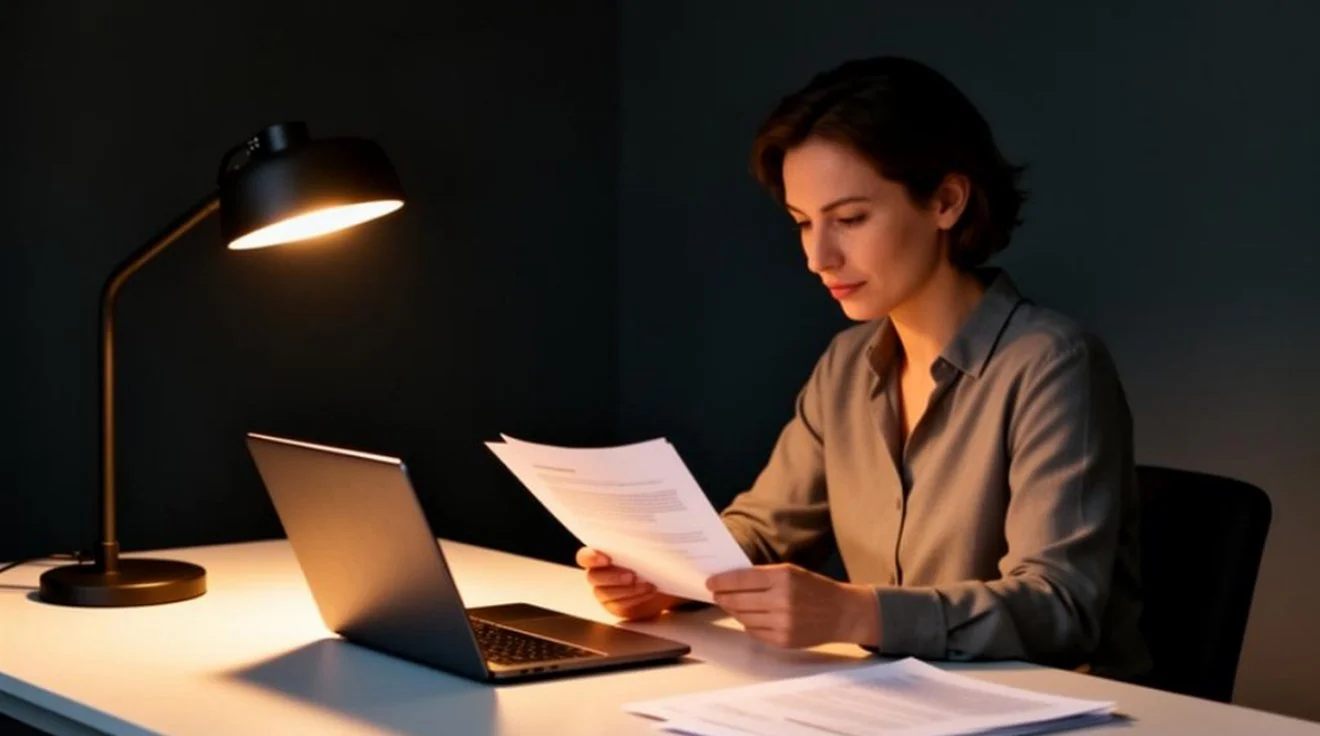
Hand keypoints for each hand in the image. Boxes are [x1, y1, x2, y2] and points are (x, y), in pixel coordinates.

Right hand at [576, 548, 683, 619]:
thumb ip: (637, 543)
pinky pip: (619, 605)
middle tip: (632, 575)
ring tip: (647, 584)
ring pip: (606, 593)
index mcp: (599, 555)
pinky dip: (636, 598)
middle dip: (613, 577)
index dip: (592, 558)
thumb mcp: (645, 547)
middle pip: (594, 577)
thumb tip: (644, 536)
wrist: (662, 578)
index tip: (607, 559)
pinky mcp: (615, 606)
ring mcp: (604, 591)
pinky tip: (649, 591)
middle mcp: (598, 574)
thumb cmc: (650, 557)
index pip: (585, 557)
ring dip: (628, 589)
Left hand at [707, 564, 879, 648]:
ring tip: (732, 605)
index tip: (710, 582)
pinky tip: (752, 617)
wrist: (842, 613)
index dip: (722, 581)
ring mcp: (782, 623)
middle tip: (716, 594)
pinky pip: (754, 632)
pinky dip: (749, 624)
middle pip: (738, 600)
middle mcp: (781, 600)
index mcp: (783, 577)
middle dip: (723, 597)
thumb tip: (730, 581)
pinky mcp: (783, 640)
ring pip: (743, 618)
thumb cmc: (814, 589)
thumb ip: (763, 576)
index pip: (742, 579)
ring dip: (734, 611)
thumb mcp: (791, 572)